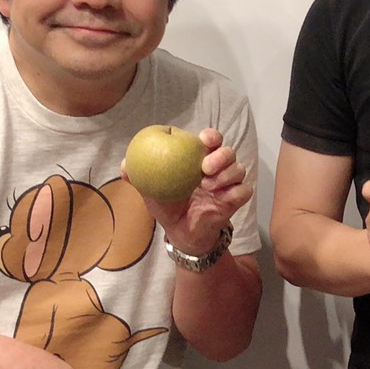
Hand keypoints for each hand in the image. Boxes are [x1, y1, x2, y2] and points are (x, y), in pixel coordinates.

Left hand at [127, 129, 251, 257]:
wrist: (179, 231)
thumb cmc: (168, 205)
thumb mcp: (150, 190)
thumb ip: (138, 176)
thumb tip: (125, 165)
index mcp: (199, 158)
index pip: (212, 140)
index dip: (212, 136)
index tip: (204, 140)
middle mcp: (217, 168)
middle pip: (229, 152)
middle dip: (221, 156)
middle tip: (205, 167)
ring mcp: (228, 184)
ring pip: (239, 169)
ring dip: (226, 175)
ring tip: (207, 187)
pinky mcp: (235, 200)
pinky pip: (244, 190)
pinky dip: (234, 191)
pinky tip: (219, 197)